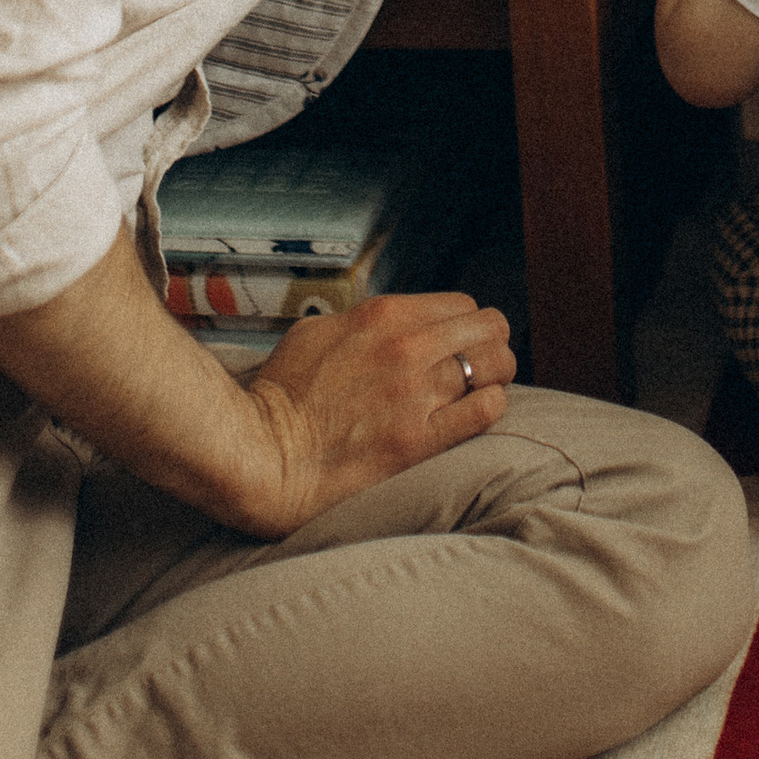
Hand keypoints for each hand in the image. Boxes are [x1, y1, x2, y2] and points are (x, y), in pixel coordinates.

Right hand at [245, 290, 514, 531]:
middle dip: (491, 344)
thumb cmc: (281, 394)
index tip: (461, 342)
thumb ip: (365, 323)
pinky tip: (474, 413)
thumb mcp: (318, 332)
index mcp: (384, 316)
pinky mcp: (418, 440)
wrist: (262, 454)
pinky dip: (489, 407)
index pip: (463, 304)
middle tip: (480, 365)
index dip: (467, 324)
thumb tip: (393, 327)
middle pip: (490, 328)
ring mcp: (416, 393)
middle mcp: (407, 347)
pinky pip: (485, 411)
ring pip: (496, 366)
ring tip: (481, 390)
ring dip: (494, 376)